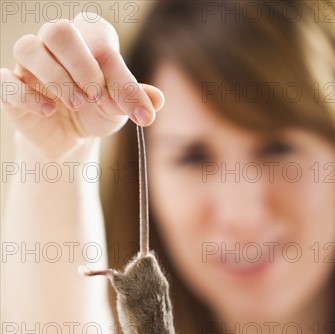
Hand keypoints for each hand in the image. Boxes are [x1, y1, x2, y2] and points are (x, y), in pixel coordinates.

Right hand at [0, 15, 163, 158]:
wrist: (69, 140)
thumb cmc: (95, 112)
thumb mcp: (119, 107)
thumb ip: (135, 99)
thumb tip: (158, 100)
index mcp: (86, 39)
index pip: (100, 41)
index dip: (119, 75)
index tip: (139, 112)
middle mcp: (54, 44)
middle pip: (58, 31)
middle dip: (81, 64)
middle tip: (96, 96)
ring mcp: (29, 64)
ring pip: (28, 47)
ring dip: (55, 77)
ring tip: (78, 104)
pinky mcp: (11, 87)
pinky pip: (6, 81)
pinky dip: (28, 96)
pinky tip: (49, 111)